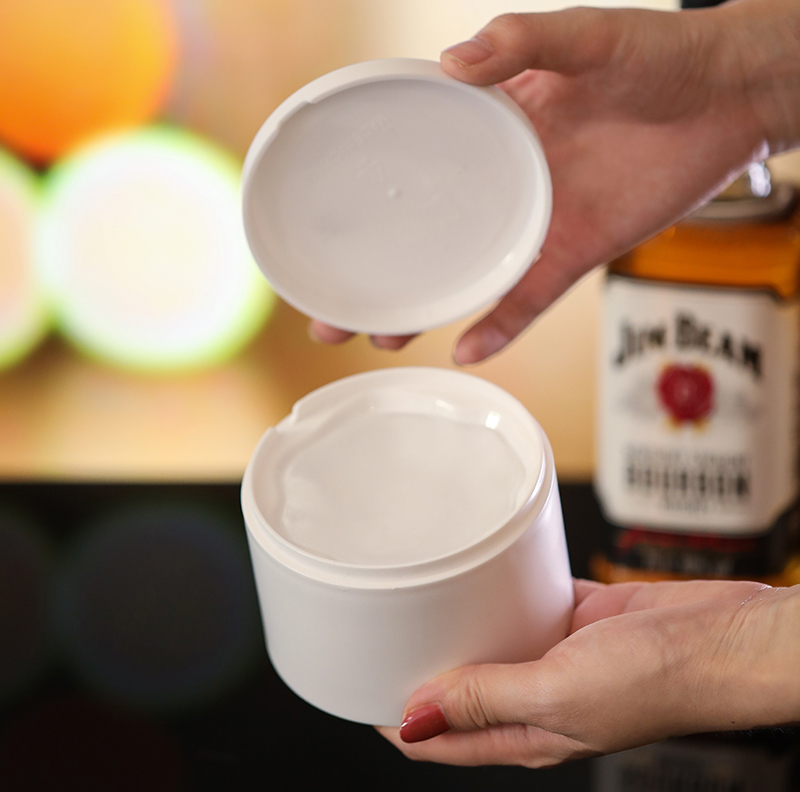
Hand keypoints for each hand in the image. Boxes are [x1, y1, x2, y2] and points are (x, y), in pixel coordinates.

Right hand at [311, 0, 799, 362]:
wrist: (730, 97)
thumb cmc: (660, 54)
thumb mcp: (584, 35)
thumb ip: (521, 42)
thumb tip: (452, 63)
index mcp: (492, 129)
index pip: (413, 163)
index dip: (367, 191)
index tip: (320, 218)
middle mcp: (503, 183)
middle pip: (424, 236)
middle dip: (378, 274)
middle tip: (329, 310)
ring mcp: (535, 222)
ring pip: (465, 277)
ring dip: (423, 310)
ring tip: (377, 336)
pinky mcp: (574, 252)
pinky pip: (528, 299)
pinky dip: (499, 327)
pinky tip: (465, 351)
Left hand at [378, 578, 799, 767]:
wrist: (723, 638)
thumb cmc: (658, 678)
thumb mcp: (559, 693)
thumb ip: (487, 699)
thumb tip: (416, 712)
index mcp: (527, 735)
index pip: (441, 738)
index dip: (396, 718)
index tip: (358, 685)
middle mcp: (534, 700)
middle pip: (459, 690)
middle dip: (419, 669)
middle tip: (380, 631)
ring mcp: (554, 658)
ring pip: (488, 645)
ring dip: (456, 629)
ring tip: (418, 598)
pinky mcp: (573, 619)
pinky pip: (522, 607)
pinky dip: (497, 595)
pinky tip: (480, 574)